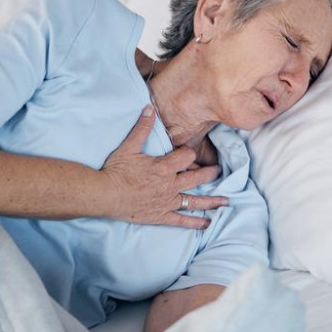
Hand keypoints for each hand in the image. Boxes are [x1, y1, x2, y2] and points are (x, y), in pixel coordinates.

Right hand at [100, 105, 226, 228]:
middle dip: (209, 174)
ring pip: (194, 201)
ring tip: (226, 201)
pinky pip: (181, 220)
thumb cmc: (116, 170)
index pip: (187, 156)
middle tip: (219, 171)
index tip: (189, 153)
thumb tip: (150, 108)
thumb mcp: (129, 146)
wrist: (105, 194)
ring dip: (211, 201)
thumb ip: (142, 128)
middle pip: (196, 178)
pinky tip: (207, 223)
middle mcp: (170, 185)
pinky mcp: (161, 215)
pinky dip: (195, 223)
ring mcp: (167, 202)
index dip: (189, 153)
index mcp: (164, 167)